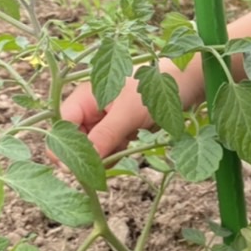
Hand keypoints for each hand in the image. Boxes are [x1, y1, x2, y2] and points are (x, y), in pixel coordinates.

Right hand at [60, 63, 196, 158]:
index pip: (61, 126)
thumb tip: (78, 165)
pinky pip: (110, 147)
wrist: (189, 80)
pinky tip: (132, 143)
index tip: (78, 170)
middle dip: (89, 154)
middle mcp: (91, 107)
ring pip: (93, 147)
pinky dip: (118, 152)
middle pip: (76, 140)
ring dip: (106, 154)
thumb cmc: (158, 86)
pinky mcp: (120, 127)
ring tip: (126, 142)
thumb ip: (103, 137)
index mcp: (85, 96)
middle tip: (109, 158)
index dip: (64, 149)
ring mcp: (106, 118)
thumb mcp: (128, 113)